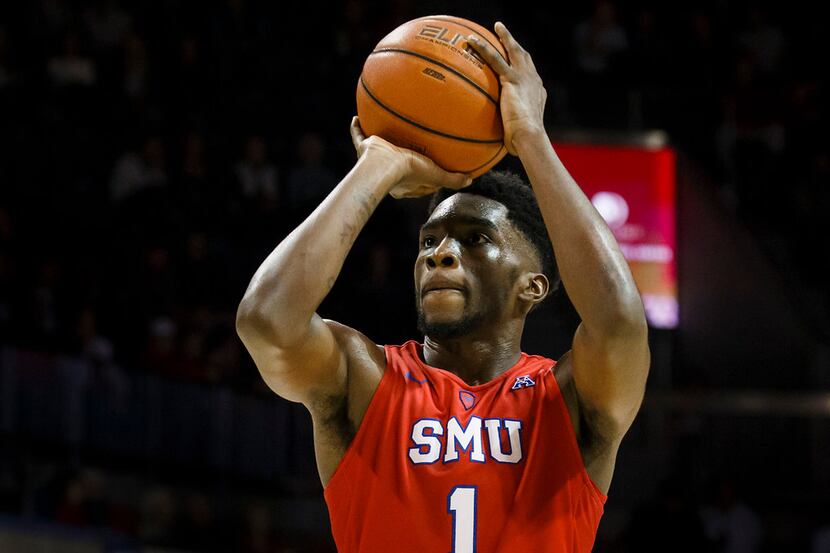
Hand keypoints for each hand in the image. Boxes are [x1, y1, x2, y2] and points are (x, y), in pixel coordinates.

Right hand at [350, 116, 471, 198]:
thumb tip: (470, 179)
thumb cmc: (410, 172)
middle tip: (408, 147)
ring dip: (380, 140)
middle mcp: (388, 174)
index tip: (432, 166)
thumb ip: (453, 179)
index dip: (424, 174)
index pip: (416, 179)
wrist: (385, 165)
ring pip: (377, 149)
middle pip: (396, 163)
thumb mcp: (437, 175)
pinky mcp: (364, 148)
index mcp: (404, 183)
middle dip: (402, 156)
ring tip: (383, 129)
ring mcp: (374, 159)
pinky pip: (358, 136)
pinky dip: (357, 128)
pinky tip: (356, 117)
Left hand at [467, 22, 546, 154]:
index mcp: (537, 93)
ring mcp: (525, 78)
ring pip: (513, 51)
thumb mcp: (518, 136)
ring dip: (505, 38)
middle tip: (506, 35)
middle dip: (516, 45)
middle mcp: (534, 82)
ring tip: (496, 27)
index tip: (516, 61)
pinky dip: (483, 48)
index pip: (530, 75)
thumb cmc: (524, 144)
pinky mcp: (513, 79)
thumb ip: (509, 133)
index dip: (523, 66)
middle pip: (525, 57)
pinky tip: (471, 41)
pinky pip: (495, 59)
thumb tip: (500, 146)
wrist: (529, 137)